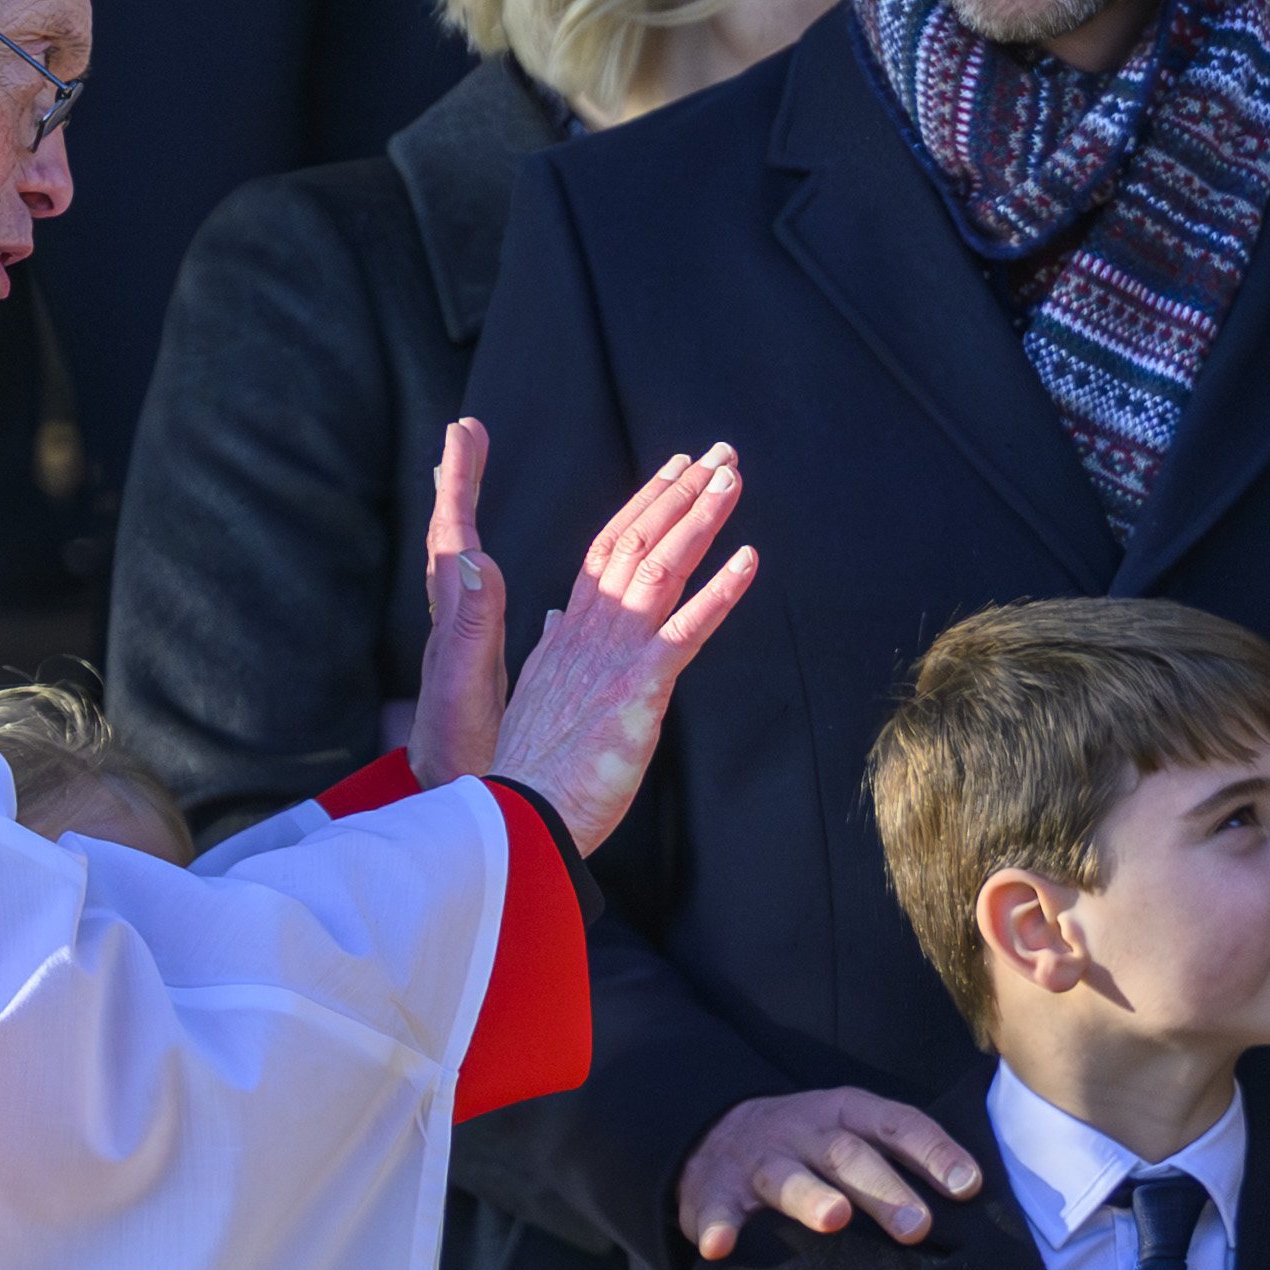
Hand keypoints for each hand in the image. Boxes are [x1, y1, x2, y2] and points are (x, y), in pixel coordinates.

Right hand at [451, 424, 753, 857]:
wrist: (519, 816)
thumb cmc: (535, 769)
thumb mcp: (543, 696)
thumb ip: (555, 650)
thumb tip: (556, 618)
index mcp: (570, 633)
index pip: (607, 549)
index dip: (644, 506)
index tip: (674, 469)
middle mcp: (590, 631)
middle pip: (637, 541)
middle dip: (680, 492)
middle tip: (720, 453)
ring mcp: (614, 655)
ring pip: (661, 567)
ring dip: (701, 519)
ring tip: (733, 478)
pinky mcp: (638, 688)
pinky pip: (686, 630)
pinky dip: (719, 591)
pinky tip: (750, 559)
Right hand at [677, 1083, 985, 1255]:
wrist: (715, 1135)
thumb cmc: (811, 1148)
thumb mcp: (855, 1135)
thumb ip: (904, 1160)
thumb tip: (974, 1200)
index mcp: (846, 1115)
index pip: (898, 1126)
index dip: (934, 1153)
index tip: (967, 1187)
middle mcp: (804, 1131)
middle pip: (847, 1155)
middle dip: (884, 1190)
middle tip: (918, 1226)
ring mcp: (758, 1160)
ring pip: (785, 1177)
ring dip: (810, 1197)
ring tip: (833, 1218)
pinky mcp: (714, 1191)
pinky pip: (716, 1209)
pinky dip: (718, 1228)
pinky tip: (721, 1248)